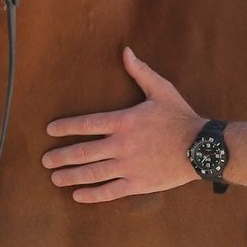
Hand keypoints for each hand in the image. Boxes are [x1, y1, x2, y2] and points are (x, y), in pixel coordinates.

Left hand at [43, 47, 204, 201]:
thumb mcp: (161, 89)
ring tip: (55, 177)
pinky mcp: (137, 183)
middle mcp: (121, 145)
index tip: (50, 131)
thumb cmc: (180, 117)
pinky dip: (92, 194)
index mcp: (124, 121)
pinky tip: (78, 195)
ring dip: (71, 176)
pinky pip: (110, 191)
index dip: (66, 127)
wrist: (200, 147)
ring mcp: (128, 166)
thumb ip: (140, 72)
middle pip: (83, 152)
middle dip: (61, 156)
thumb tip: (125, 51)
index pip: (87, 124)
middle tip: (45, 160)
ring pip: (92, 173)